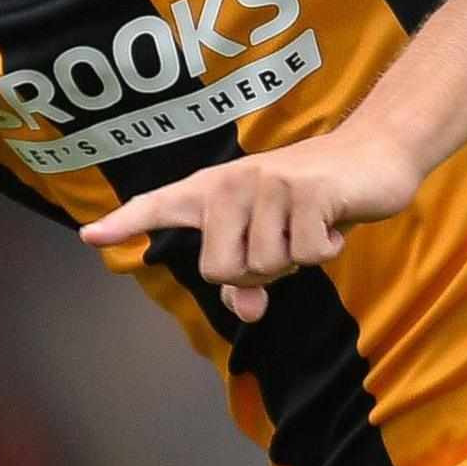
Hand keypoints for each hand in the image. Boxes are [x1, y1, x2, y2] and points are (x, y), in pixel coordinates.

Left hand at [78, 127, 425, 322]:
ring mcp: (268, 183)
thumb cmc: (314, 203)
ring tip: (309, 226)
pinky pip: (306, 256)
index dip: (126, 223)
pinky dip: (325, 251)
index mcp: (216, 190)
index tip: (92, 237)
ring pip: (264, 265)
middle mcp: (233, 182)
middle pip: (220, 269)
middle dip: (259, 272)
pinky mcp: (306, 191)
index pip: (161, 205)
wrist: (375, 155)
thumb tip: (244, 310)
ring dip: (296, 260)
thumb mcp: (276, 243)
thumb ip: (249, 278)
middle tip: (286, 241)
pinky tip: (333, 223)